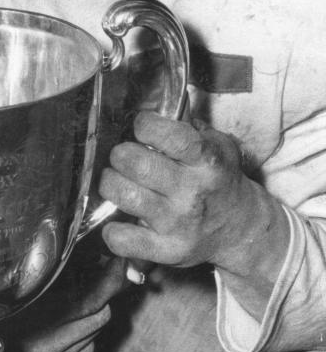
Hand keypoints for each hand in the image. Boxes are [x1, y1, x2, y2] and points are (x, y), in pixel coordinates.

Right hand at [16, 254, 128, 351]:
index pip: (87, 302)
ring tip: (75, 305)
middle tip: (101, 278)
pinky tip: (67, 330)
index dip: (108, 283)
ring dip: (92, 318)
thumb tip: (91, 265)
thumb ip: (55, 285)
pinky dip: (84, 338)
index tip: (119, 265)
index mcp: (35, 325)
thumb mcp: (21, 294)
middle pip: (96, 318)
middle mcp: (45, 349)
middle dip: (103, 298)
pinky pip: (86, 351)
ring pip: (94, 335)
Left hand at [98, 111, 288, 296]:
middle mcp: (193, 192)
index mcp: (207, 161)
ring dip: (112, 184)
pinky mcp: (166, 250)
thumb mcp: (218, 145)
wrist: (240, 228)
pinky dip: (113, 229)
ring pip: (123, 195)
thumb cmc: (220, 180)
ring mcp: (178, 223)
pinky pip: (123, 240)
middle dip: (121, 155)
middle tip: (125, 158)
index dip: (145, 125)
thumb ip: (188, 125)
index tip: (142, 127)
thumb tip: (159, 101)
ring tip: (119, 182)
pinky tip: (121, 219)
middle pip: (135, 163)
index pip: (168, 135)